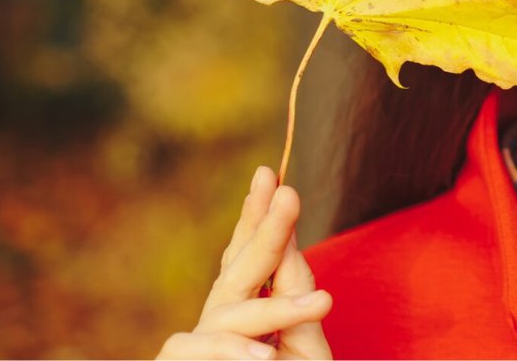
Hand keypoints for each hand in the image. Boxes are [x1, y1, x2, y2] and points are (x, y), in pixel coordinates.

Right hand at [158, 166, 332, 359]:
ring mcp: (194, 349)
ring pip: (226, 315)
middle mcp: (216, 325)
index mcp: (246, 313)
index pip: (250, 258)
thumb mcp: (303, 349)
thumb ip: (294, 303)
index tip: (271, 175)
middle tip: (289, 196)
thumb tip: (290, 243)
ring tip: (322, 307)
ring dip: (274, 311)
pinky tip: (265, 359)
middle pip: (237, 272)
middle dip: (264, 232)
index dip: (258, 217)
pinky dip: (233, 355)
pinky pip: (196, 351)